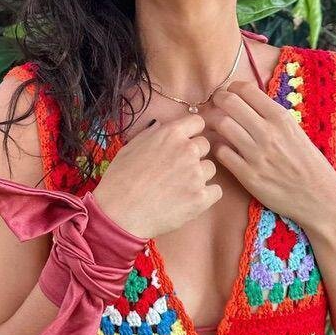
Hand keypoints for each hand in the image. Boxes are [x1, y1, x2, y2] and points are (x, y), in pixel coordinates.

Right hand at [92, 114, 223, 238]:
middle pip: (205, 146)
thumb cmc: (120, 180)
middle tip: (177, 169)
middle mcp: (187, 150)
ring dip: (199, 176)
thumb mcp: (131, 147)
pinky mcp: (201, 198)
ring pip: (210, 169)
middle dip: (194, 155)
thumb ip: (152, 134)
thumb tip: (161, 126)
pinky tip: (189, 200)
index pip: (197, 122)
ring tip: (178, 187)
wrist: (119, 213)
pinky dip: (206, 195)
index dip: (192, 132)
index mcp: (171, 134)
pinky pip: (216, 191)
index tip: (186, 141)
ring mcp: (196, 175)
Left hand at [202, 79, 335, 229]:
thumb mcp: (295, 131)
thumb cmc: (308, 163)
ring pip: (221, 124)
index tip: (229, 94)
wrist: (320, 198)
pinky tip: (225, 150)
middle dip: (217, 99)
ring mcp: (256, 155)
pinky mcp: (248, 176)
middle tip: (215, 105)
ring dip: (214, 123)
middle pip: (229, 102)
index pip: (246, 89)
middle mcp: (268, 133)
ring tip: (216, 127)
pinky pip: (221, 152)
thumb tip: (245, 101)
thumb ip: (271, 116)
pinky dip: (218, 148)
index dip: (232, 88)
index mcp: (281, 118)